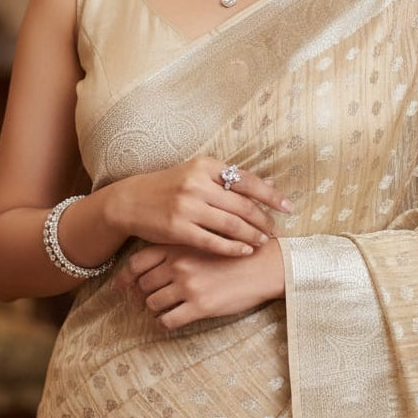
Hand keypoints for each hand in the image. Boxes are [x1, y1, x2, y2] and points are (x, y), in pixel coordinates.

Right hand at [109, 157, 291, 257]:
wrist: (129, 202)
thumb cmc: (167, 188)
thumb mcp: (194, 173)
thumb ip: (225, 179)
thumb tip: (266, 186)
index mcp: (205, 166)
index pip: (246, 180)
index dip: (270, 195)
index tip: (288, 207)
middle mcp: (197, 184)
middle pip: (242, 204)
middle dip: (264, 220)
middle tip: (277, 230)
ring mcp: (187, 206)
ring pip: (231, 224)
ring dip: (252, 234)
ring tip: (264, 241)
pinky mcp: (178, 229)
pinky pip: (213, 241)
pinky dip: (232, 248)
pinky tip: (244, 251)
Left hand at [114, 239, 285, 330]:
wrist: (264, 265)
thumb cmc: (236, 251)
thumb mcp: (204, 240)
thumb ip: (179, 248)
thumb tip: (155, 263)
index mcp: (177, 246)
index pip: (137, 262)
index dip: (125, 277)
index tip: (120, 286)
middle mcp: (178, 264)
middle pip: (143, 285)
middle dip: (144, 294)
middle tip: (151, 298)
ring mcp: (188, 286)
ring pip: (153, 303)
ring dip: (156, 308)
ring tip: (167, 307)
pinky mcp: (199, 306)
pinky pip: (168, 320)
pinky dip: (166, 322)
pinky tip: (174, 319)